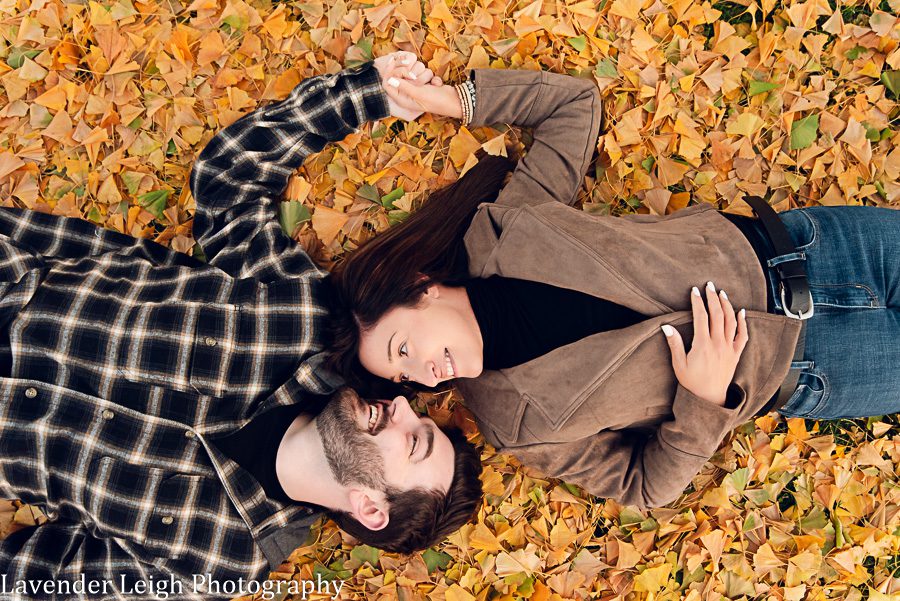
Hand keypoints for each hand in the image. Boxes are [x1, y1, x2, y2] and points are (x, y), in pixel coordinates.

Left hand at [373, 51, 442, 120]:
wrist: (456, 101)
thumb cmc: (437, 100)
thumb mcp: (418, 93)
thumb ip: (403, 86)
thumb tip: (389, 79)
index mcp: (402, 100)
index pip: (387, 84)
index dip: (388, 72)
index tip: (392, 60)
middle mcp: (408, 94)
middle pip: (398, 77)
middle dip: (407, 72)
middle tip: (414, 72)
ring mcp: (417, 89)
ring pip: (412, 73)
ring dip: (422, 75)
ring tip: (430, 84)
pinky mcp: (426, 85)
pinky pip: (424, 74)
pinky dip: (431, 78)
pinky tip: (437, 85)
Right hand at [661, 282, 748, 405]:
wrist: (709, 398)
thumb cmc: (691, 382)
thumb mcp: (679, 364)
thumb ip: (674, 344)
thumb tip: (667, 327)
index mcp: (703, 345)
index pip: (701, 317)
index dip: (697, 302)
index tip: (694, 291)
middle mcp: (718, 344)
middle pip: (717, 315)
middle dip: (712, 298)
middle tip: (709, 285)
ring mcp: (729, 348)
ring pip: (730, 321)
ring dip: (727, 305)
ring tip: (722, 294)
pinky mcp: (736, 354)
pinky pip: (742, 336)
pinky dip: (743, 323)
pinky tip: (741, 312)